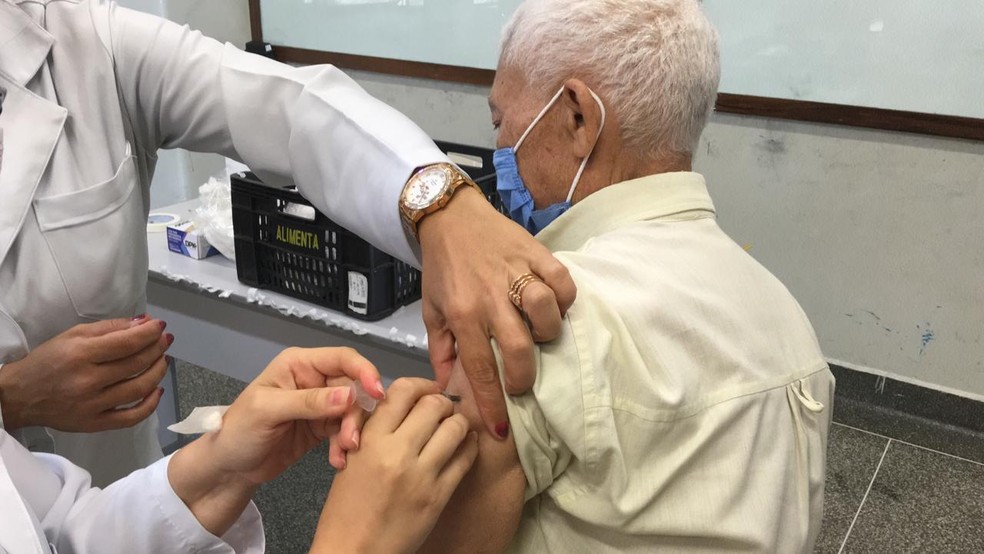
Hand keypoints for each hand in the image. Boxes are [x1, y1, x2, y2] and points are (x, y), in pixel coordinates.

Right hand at [0, 315, 170, 431]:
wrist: (20, 396)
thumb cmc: (48, 360)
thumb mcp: (73, 335)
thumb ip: (110, 328)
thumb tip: (144, 322)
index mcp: (81, 354)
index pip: (127, 343)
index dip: (150, 333)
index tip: (161, 326)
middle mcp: (88, 381)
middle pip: (136, 364)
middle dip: (157, 349)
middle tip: (165, 341)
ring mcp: (93, 406)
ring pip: (139, 389)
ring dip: (158, 372)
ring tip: (163, 360)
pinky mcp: (95, 424)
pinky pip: (131, 418)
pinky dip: (150, 405)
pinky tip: (157, 390)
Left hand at [168, 347, 383, 536]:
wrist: (229, 469)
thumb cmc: (239, 431)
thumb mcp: (269, 411)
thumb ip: (309, 402)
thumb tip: (350, 396)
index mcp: (299, 364)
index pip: (342, 359)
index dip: (364, 372)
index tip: (377, 395)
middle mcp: (314, 379)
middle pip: (353, 388)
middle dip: (356, 414)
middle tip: (352, 440)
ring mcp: (320, 405)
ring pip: (353, 411)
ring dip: (353, 432)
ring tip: (344, 453)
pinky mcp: (322, 427)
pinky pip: (345, 431)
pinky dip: (345, 445)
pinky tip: (337, 460)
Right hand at [312, 378, 477, 553]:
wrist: (354, 553)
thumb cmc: (347, 511)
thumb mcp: (351, 460)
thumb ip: (376, 429)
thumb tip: (406, 404)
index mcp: (370, 440)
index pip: (403, 391)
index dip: (422, 385)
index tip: (428, 390)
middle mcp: (396, 452)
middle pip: (434, 404)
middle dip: (442, 403)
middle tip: (443, 409)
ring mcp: (420, 474)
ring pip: (455, 428)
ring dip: (458, 423)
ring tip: (454, 428)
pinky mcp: (438, 496)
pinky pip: (465, 459)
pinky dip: (469, 447)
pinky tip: (465, 446)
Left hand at [418, 187, 575, 437]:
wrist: (450, 217)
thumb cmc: (442, 267)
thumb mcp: (431, 311)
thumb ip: (440, 350)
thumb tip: (445, 389)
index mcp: (462, 314)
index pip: (480, 369)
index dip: (492, 405)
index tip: (501, 430)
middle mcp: (490, 297)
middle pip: (519, 348)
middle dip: (524, 377)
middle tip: (521, 381)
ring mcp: (516, 273)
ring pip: (545, 311)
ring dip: (547, 332)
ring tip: (539, 336)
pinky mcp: (536, 253)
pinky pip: (562, 281)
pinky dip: (564, 298)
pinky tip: (554, 306)